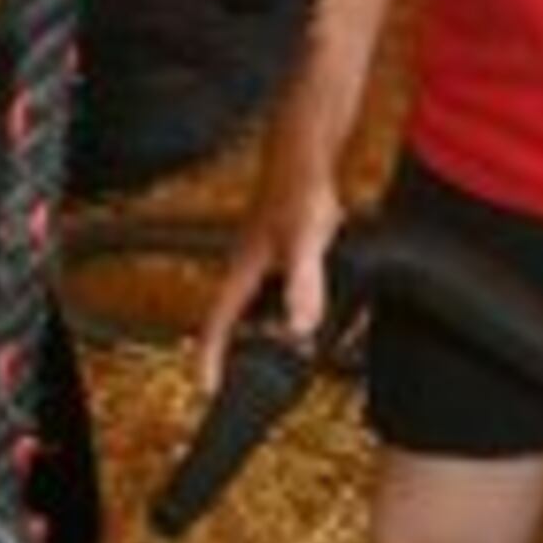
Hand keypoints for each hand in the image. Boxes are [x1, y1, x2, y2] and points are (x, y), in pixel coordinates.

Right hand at [190, 168, 346, 395]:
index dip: (210, 357)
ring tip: (309, 348)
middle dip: (255, 350)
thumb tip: (299, 327)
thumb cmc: (298, 190)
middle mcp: (250, 271)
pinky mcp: (288, 255)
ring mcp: (268, 263)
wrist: (308, 156)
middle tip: (274, 374)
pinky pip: (293, 293)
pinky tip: (334, 311)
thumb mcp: (302, 241)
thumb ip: (301, 283)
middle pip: (243, 323)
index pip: (216, 323)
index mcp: (242, 272)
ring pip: (269, 310)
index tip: (208, 386)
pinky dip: (307, 308)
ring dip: (285, 331)